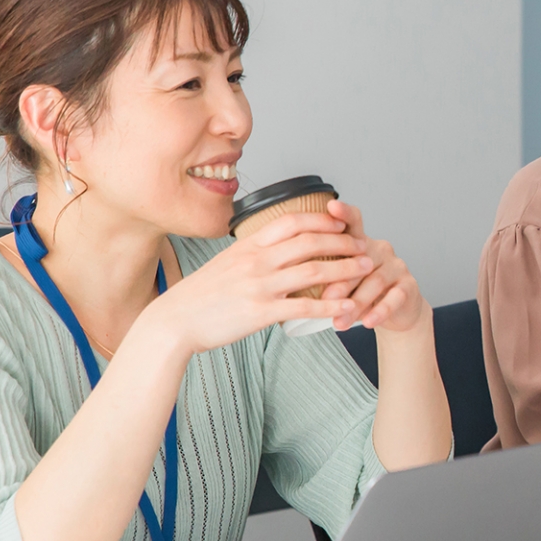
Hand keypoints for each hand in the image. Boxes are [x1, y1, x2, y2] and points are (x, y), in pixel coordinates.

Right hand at [141, 210, 370, 356]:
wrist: (174, 321)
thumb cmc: (200, 295)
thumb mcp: (224, 263)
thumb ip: (250, 253)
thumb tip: (270, 246)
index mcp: (248, 246)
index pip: (292, 222)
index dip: (321, 220)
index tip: (341, 222)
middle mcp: (256, 261)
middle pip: (309, 242)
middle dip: (342, 241)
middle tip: (364, 245)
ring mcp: (259, 286)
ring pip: (313, 271)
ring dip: (345, 270)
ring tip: (366, 269)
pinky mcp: (260, 312)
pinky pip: (303, 308)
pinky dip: (330, 307)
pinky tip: (347, 308)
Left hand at [315, 200, 429, 334]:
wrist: (395, 311)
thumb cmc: (360, 292)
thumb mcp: (342, 280)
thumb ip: (327, 273)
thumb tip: (293, 280)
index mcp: (360, 243)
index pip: (353, 222)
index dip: (344, 214)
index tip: (332, 206)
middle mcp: (380, 249)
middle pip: (359, 260)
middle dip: (341, 281)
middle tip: (325, 299)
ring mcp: (396, 266)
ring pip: (375, 281)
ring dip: (356, 303)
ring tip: (340, 321)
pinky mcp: (409, 285)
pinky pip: (394, 297)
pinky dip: (379, 311)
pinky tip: (367, 322)